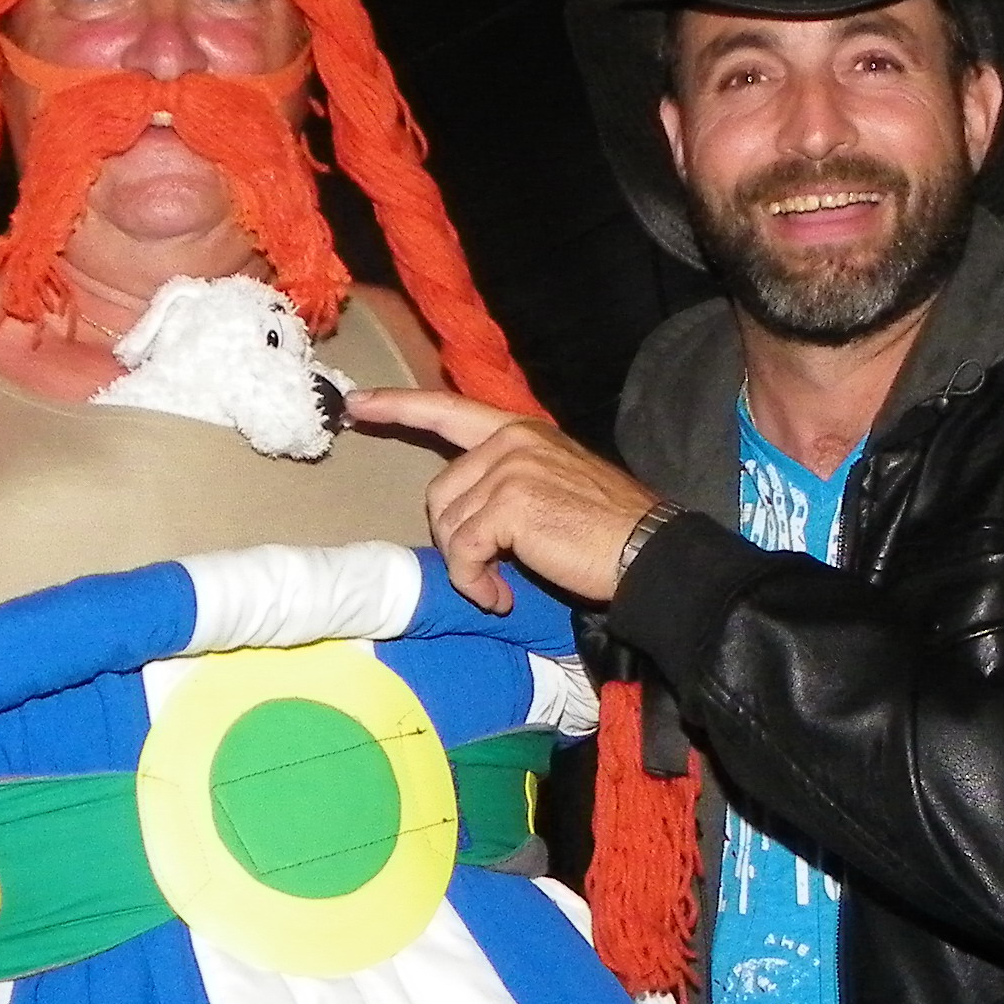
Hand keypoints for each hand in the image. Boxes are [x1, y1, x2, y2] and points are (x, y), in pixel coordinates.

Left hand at [345, 388, 668, 615]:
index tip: (357, 404)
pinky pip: (463, 552)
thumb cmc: (607, 530)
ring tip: (500, 586)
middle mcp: (512, 440)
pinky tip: (501, 598)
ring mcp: (510, 468)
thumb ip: (507, 482)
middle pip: (439, 491)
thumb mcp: (554, 485)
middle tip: (486, 571)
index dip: (398, 406)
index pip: (448, 410)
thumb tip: (463, 514)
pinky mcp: (509, 505)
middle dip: (452, 538)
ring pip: (447, 523)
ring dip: (467, 567)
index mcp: (522, 431)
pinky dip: (474, 583)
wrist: (646, 551)